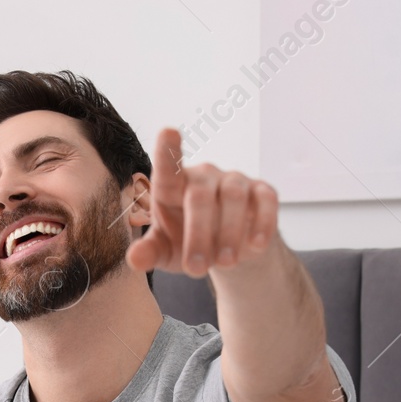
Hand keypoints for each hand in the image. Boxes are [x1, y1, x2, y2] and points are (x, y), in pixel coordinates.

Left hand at [125, 127, 279, 278]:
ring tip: (225, 263)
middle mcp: (202, 178)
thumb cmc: (187, 244)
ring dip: (228, 233)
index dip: (168, 151)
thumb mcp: (165, 252)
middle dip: (198, 236)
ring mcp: (233, 181)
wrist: (228, 254)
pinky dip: (262, 223)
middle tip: (196, 269)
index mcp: (172, 187)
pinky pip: (265, 201)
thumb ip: (149, 252)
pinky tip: (255, 246)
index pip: (168, 169)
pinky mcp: (262, 191)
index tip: (168, 132)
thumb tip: (135, 259)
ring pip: (232, 197)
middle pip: (199, 197)